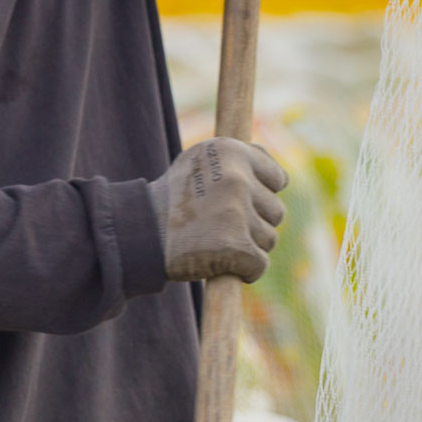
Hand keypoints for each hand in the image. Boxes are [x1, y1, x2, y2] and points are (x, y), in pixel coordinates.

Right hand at [148, 137, 286, 282]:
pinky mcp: (236, 247)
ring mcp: (237, 213)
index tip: (240, 203)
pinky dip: (244, 270)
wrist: (140, 232)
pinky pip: (259, 264)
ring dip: (248, 245)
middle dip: (255, 222)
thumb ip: (239, 160)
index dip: (261, 194)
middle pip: (276, 211)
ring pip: (269, 239)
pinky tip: (219, 262)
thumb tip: (281, 175)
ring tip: (214, 240)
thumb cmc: (173, 198)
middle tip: (220, 225)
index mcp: (232, 151)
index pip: (278, 179)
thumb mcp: (200, 161)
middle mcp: (237, 178)